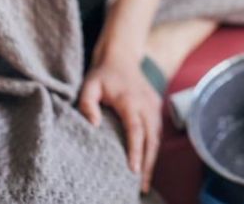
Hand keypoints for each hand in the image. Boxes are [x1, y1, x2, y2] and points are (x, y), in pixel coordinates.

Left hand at [78, 52, 162, 193]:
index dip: (136, 151)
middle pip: (152, 139)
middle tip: (142, 186)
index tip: (134, 170)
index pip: (136, 130)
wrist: (122, 56)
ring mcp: (154, 105)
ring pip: (157, 137)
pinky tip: (148, 163)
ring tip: (145, 181)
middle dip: (148, 164)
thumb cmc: (103, 74)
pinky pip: (157, 132)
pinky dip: (154, 148)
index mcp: (131, 100)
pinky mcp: (156, 107)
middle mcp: (146, 104)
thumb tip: (94, 126)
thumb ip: (87, 105)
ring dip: (153, 159)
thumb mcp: (88, 85)